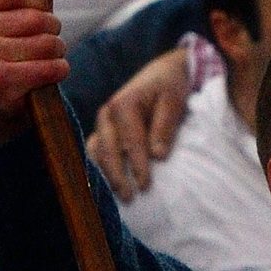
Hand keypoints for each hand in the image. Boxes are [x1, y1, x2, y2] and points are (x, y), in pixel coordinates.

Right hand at [0, 0, 68, 137]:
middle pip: (37, 18)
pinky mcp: (0, 83)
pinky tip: (50, 73)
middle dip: (53, 29)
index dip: (38, 2)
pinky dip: (59, 70)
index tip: (36, 13)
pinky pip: (49, 68)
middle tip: (46, 41)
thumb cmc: (11, 46)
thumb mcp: (21, 14)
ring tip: (47, 57)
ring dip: (58, 51)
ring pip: (47, 43)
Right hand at [86, 50, 199, 195]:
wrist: (164, 72)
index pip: (131, 143)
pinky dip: (101, 168)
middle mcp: (107, 114)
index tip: (145, 187)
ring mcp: (103, 123)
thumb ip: (164, 127)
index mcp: (123, 105)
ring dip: (105, 175)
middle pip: (108, 151)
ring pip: (97, 153)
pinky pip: (97, 152)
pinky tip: (109, 185)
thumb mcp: (174, 101)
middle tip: (130, 198)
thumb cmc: (171, 87)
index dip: (138, 166)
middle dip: (117, 177)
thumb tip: (157, 156)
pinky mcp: (104, 130)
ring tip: (117, 196)